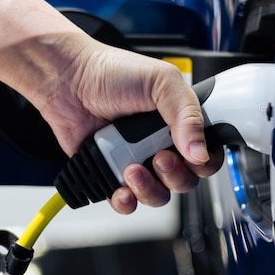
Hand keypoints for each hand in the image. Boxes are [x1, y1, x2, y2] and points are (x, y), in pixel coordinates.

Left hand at [32, 33, 222, 213]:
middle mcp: (161, 145)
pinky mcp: (112, 174)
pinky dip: (126, 201)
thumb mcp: (161, 82)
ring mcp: (137, 161)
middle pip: (185, 181)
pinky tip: (121, 189)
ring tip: (132, 169)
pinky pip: (127, 201)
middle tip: (158, 157)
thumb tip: (200, 151)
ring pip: (158, 195)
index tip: (192, 155)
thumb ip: (187, 114)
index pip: (207, 155)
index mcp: (180, 123)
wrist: (68, 80)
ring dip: (149, 189)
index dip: (204, 162)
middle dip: (174, 175)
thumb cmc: (112, 72)